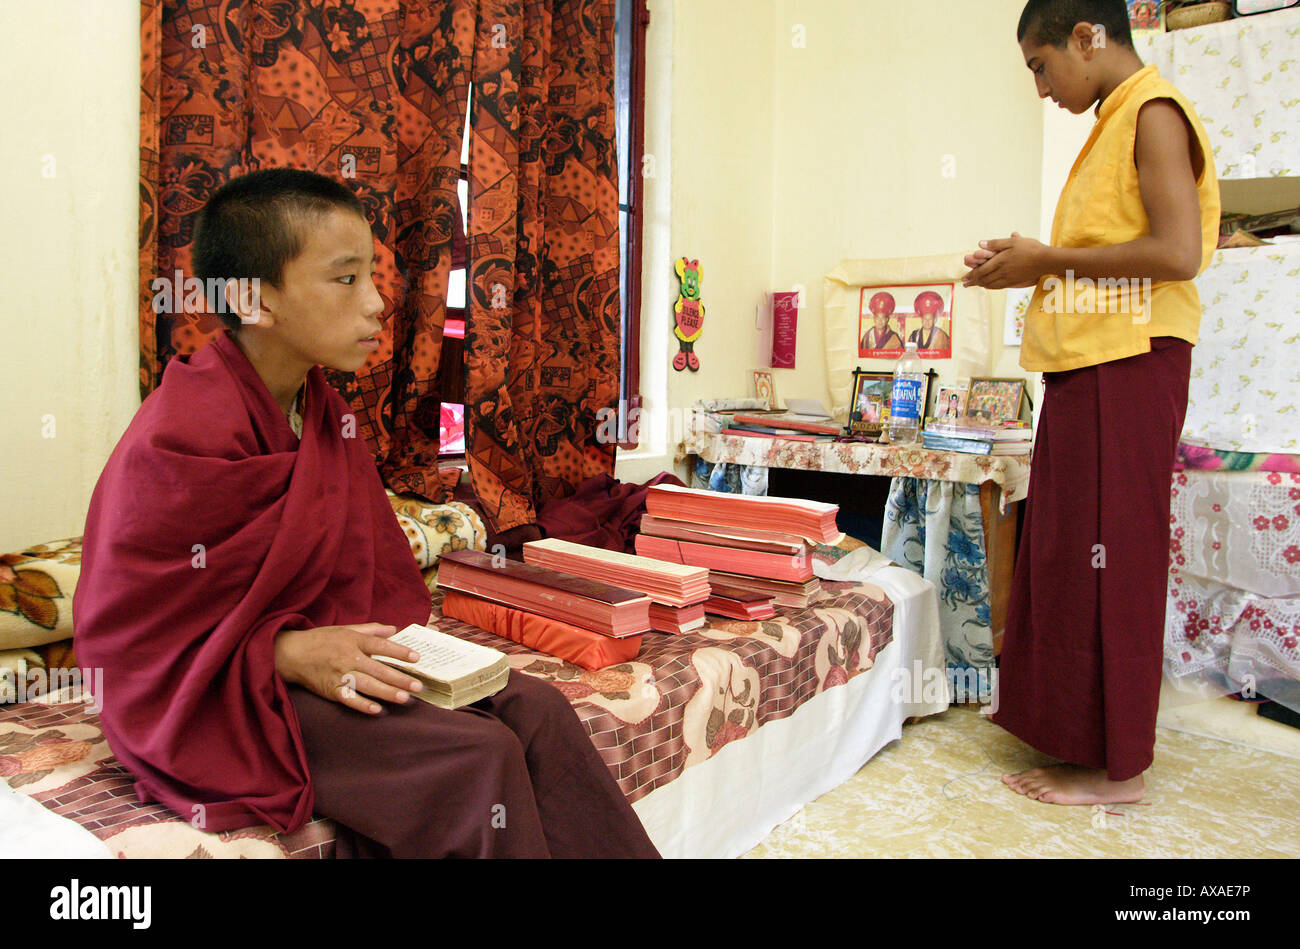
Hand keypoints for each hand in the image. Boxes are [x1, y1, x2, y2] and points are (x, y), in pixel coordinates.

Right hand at [274, 623, 423, 713]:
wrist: (291, 654)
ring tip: (405, 698)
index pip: (381, 646)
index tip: (416, 658)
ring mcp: (340, 675)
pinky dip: (362, 705)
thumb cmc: (321, 640)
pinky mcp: (331, 689)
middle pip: (379, 670)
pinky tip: (378, 710)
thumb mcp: (346, 629)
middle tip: (419, 686)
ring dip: (387, 693)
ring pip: (367, 686)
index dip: (399, 652)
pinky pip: (349, 699)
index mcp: (354, 641)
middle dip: (400, 678)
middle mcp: (349, 658)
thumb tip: (393, 629)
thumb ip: (371, 629)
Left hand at [962, 233, 1047, 288]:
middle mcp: (1002, 273)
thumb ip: (995, 244)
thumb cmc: (1030, 248)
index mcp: (999, 262)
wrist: (1046, 261)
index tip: (963, 278)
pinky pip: (999, 286)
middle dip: (973, 282)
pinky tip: (989, 286)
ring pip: (991, 284)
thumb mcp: (1012, 242)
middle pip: (984, 279)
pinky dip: (991, 287)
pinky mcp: (1015, 282)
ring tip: (975, 285)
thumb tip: (980, 244)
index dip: (971, 275)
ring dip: (981, 285)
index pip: (981, 271)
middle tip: (965, 284)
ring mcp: (1009, 279)